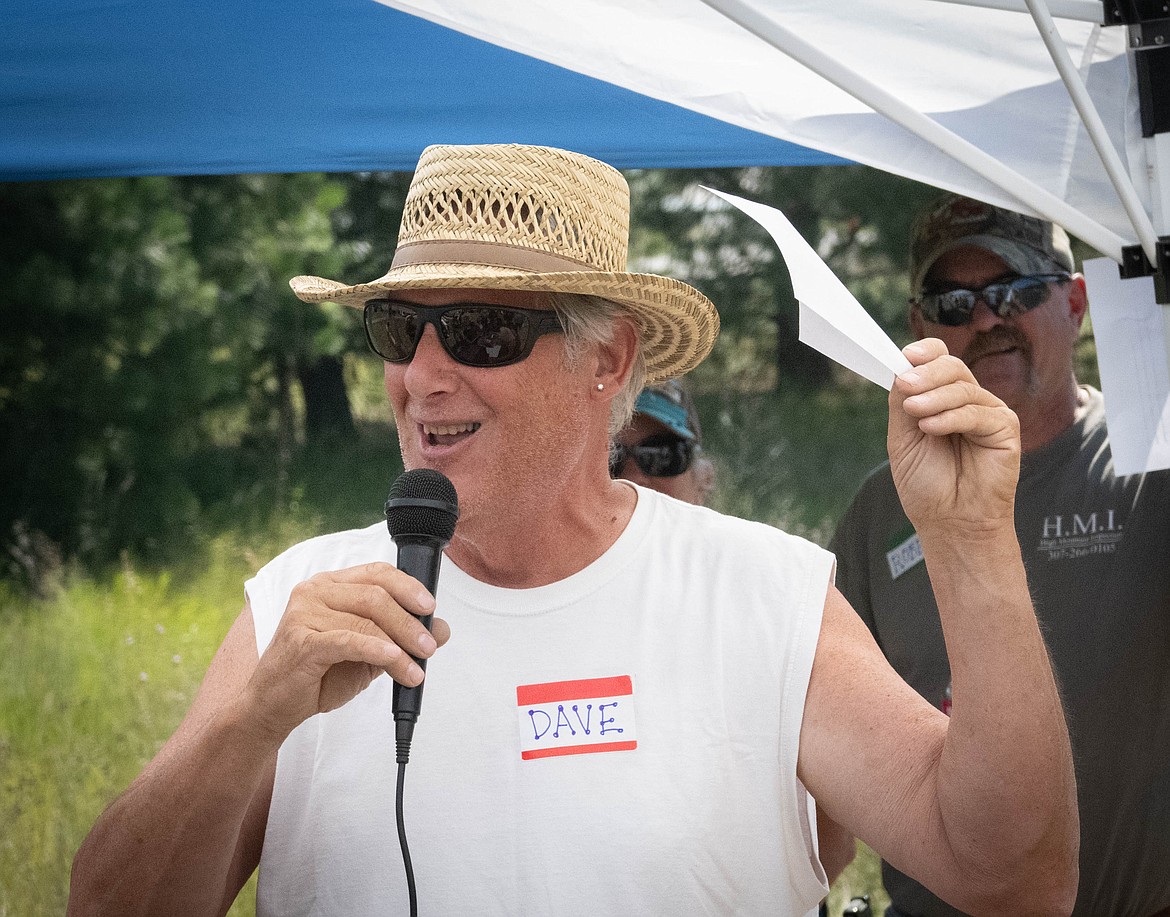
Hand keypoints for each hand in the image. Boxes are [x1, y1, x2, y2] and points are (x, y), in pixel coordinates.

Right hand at [243, 562, 450, 741]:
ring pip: (366, 619)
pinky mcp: (301, 640)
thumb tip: (442, 629)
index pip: (376, 573)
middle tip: (429, 646)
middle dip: (409, 622)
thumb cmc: (317, 675)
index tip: (431, 607)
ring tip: (417, 667)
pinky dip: (379, 651)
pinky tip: (398, 664)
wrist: (272, 706)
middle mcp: (314, 591)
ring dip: (400, 644)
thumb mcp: (368, 654)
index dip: (408, 586)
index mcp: (329, 585)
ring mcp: (304, 613)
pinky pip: (350, 640)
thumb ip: (400, 637)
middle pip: (375, 595)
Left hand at [887, 338, 1020, 536]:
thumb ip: (902, 403)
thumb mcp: (902, 438)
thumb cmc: (927, 485)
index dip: (925, 352)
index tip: (905, 356)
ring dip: (934, 398)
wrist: (949, 521)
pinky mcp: (1005, 428)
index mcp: (941, 398)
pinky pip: (978, 412)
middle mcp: (966, 401)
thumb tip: (901, 369)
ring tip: (914, 413)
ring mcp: (988, 413)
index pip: (939, 359)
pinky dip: (952, 417)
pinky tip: (932, 428)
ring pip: (962, 388)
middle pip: (951, 367)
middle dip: (925, 373)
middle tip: (905, 386)